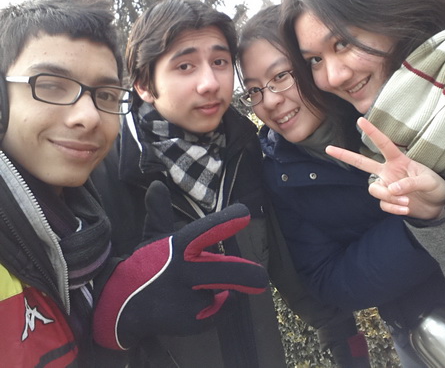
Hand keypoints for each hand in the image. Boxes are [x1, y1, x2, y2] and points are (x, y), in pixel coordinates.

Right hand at [94, 181, 267, 349]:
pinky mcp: (187, 322)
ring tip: (199, 288)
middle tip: (262, 278)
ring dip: (219, 291)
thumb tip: (156, 184)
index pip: (204, 230)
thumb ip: (161, 212)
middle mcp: (182, 271)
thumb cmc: (146, 266)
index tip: (244, 212)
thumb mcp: (153, 237)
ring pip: (220, 293)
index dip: (225, 221)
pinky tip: (198, 304)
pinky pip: (216, 314)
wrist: (121, 305)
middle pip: (222, 272)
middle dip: (245, 275)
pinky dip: (215, 310)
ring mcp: (185, 299)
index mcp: (177, 247)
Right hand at [325, 118, 444, 219]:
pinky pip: (383, 205)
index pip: (383, 144)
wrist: (438, 205)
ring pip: (374, 189)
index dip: (372, 132)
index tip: (360, 120)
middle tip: (328, 149)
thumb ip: (409, 183)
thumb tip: (391, 189)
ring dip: (388, 197)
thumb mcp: (427, 181)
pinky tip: (405, 208)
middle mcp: (388, 171)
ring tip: (406, 201)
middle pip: (361, 162)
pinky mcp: (388, 201)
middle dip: (345, 155)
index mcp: (398, 160)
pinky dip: (394, 208)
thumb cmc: (434, 186)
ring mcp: (386, 186)